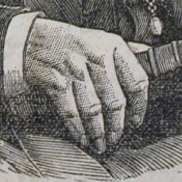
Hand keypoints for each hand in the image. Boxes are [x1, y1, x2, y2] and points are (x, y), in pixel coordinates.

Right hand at [24, 18, 148, 152]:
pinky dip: (77, 129)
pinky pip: (71, 112)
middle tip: (115, 138)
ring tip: (100, 143)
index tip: (136, 121)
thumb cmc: (70, 42)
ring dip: (98, 133)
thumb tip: (149, 55)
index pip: (137, 80)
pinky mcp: (56, 80)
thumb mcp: (100, 38)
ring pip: (94, 110)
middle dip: (116, 127)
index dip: (139, 106)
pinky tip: (81, 137)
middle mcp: (96, 55)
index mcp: (112, 45)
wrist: (32, 38)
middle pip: (116, 101)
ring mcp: (75, 68)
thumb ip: (124, 50)